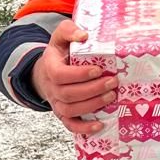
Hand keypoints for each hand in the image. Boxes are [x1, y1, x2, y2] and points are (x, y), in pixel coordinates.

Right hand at [30, 21, 116, 135]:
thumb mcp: (61, 36)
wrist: (47, 72)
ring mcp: (56, 103)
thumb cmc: (60, 53)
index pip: (60, 75)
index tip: (98, 69)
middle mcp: (52, 88)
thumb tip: (84, 36)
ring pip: (71, 110)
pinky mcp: (63, 114)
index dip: (79, 74)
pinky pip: (70, 125)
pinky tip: (100, 125)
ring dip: (92, 105)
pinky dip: (84, 128)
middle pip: (69, 94)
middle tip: (113, 82)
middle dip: (93, 89)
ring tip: (111, 96)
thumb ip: (69, 30)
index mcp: (50, 68)